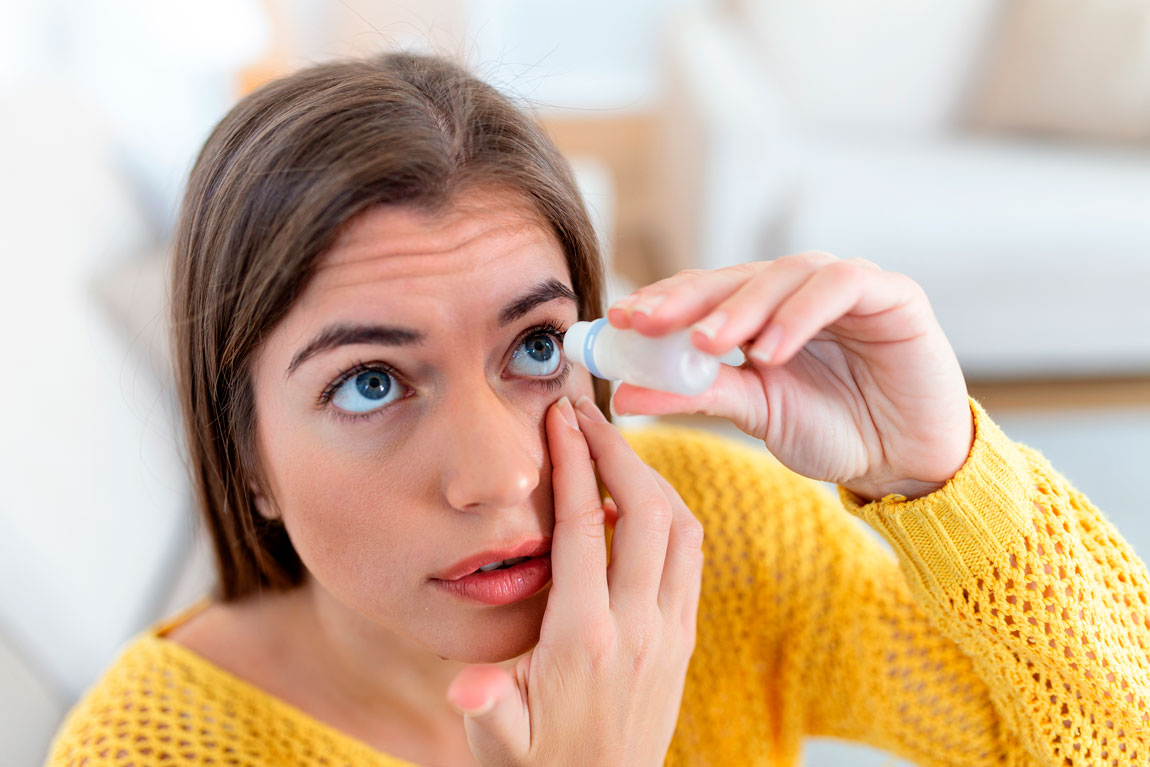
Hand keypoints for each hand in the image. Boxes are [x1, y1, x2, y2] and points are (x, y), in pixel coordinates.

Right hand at [445, 395, 702, 766]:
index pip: (584, 528)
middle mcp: (639, 627)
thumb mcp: (497, 744)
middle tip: (588, 416)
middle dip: (620, 451)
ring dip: (652, 478)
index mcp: (584, 639)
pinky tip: (639, 503)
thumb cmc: (538, 766)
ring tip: (613, 450)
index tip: (561, 419)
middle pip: (648, 511)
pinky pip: (691, 556)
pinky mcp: (684, 638)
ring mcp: (670, 632)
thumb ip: (486, 708)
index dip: (574, 464)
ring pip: (683, 528)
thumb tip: (467, 687)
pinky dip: (670, 514)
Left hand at [608, 253, 973, 500]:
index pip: (702, 293)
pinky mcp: (891, 293)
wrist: (907, 462)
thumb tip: (623, 394)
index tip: (617, 323)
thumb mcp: (754, 412)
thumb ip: (694, 395)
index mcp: (761, 312)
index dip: (659, 302)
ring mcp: (844, 285)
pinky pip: (840, 287)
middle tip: (646, 323)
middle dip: (686, 299)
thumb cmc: (834, 431)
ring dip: (740, 308)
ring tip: (706, 344)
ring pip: (782, 274)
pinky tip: (770, 350)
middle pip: (733, 276)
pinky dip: (799, 314)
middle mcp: (797, 290)